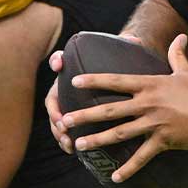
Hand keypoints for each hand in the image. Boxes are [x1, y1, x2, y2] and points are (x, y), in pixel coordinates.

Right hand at [46, 33, 143, 153]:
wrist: (115, 86)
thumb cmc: (115, 68)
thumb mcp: (119, 58)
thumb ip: (125, 47)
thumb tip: (135, 39)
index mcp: (73, 69)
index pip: (60, 60)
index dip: (57, 60)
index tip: (59, 64)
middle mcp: (65, 86)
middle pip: (53, 97)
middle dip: (55, 111)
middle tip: (63, 121)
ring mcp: (65, 104)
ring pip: (56, 117)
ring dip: (58, 130)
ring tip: (67, 140)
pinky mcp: (71, 118)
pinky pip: (63, 130)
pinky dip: (64, 139)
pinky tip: (71, 148)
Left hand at [58, 34, 187, 182]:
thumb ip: (178, 55)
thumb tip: (180, 37)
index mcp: (152, 85)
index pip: (117, 81)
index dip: (95, 80)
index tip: (75, 81)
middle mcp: (149, 104)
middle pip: (111, 110)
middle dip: (85, 115)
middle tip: (64, 120)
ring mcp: (155, 124)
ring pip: (120, 134)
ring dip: (98, 140)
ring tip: (79, 145)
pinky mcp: (164, 141)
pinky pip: (142, 158)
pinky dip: (128, 169)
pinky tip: (114, 176)